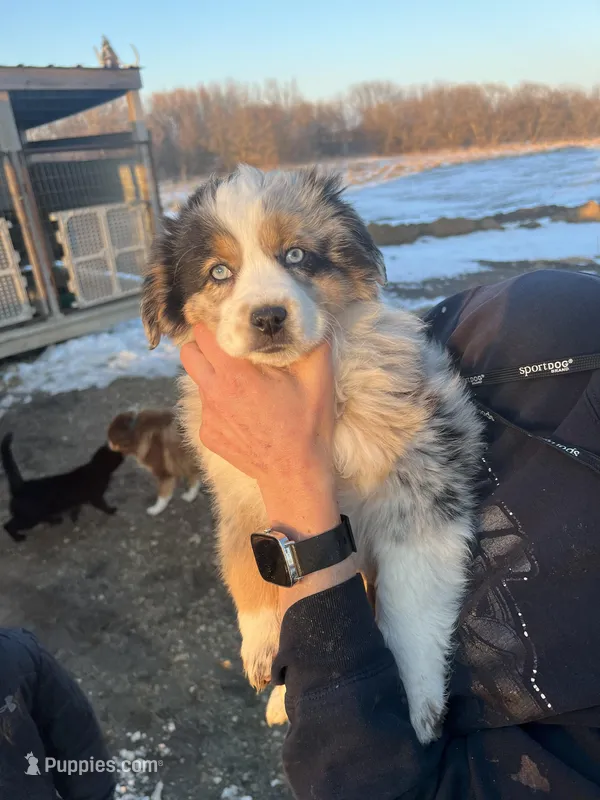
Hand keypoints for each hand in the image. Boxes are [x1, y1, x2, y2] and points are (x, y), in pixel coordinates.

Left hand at [180, 325, 338, 531]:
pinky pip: (206, 408)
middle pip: (188, 353)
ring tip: (242, 383)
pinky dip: (221, 403)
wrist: (295, 475)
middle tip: (229, 348)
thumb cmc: (308, 426)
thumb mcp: (319, 379)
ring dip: (213, 374)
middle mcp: (214, 393)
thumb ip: (312, 342)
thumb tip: (307, 319)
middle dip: (204, 346)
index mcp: (235, 374)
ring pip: (197, 380)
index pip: (202, 333)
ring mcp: (207, 417)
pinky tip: (245, 412)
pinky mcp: (208, 435)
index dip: (215, 324)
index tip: (229, 324)